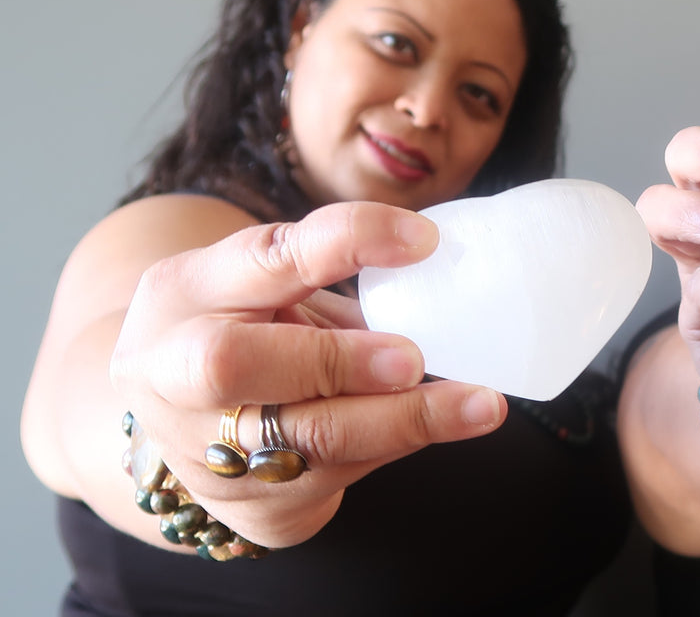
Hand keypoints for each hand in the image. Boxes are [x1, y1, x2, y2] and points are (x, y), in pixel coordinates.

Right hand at [110, 201, 505, 546]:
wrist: (178, 415)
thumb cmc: (247, 328)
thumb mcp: (267, 290)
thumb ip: (329, 285)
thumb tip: (435, 276)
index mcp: (183, 292)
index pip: (263, 256)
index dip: (345, 242)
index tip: (423, 241)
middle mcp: (171, 372)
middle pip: (236, 365)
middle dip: (335, 359)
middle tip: (413, 358)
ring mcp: (202, 450)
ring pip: (302, 442)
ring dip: (402, 421)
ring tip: (479, 405)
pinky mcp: (248, 506)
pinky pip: (333, 479)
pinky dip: (395, 445)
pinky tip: (443, 425)